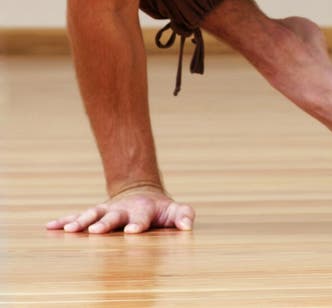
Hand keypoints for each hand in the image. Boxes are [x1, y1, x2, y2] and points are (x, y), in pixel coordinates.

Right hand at [45, 184, 194, 233]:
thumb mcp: (175, 211)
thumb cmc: (160, 210)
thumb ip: (184, 216)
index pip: (141, 217)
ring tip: (69, 231)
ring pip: (92, 215)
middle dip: (104, 223)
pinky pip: (77, 217)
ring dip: (80, 222)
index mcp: (143, 210)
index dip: (138, 224)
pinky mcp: (95, 215)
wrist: (140, 193)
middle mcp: (122, 209)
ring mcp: (106, 211)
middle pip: (112, 216)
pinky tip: (50, 227)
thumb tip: (188, 226)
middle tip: (95, 231)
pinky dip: (64, 221)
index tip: (133, 232)